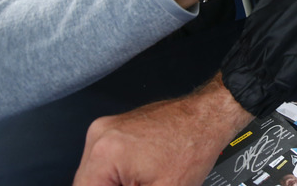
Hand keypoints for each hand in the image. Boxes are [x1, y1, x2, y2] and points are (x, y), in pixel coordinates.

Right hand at [73, 74, 250, 185]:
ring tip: (146, 181)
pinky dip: (119, 176)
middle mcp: (99, 136)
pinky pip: (107, 161)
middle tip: (144, 184)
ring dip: (114, 184)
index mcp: (103, 153)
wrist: (209, 116)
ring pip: (97, 175)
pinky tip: (141, 178)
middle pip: (88, 183)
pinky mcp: (118, 128)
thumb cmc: (192, 147)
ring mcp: (108, 128)